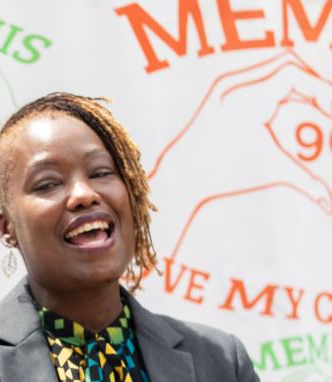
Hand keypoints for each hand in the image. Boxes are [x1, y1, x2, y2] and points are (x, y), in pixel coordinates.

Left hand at [148, 51, 331, 258]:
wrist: (180, 178)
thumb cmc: (223, 174)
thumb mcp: (268, 172)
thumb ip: (304, 181)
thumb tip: (329, 202)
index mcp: (248, 100)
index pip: (294, 75)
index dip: (320, 89)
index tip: (331, 111)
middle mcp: (235, 87)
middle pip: (286, 64)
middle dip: (313, 80)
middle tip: (327, 104)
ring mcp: (225, 87)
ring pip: (271, 69)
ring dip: (296, 82)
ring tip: (315, 104)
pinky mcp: (219, 93)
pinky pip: (257, 78)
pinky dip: (277, 88)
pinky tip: (289, 107)